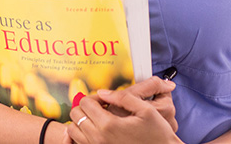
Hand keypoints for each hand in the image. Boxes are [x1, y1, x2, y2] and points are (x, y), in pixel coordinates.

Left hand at [64, 77, 179, 143]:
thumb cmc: (157, 134)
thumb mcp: (145, 110)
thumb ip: (122, 97)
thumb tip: (103, 93)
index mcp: (109, 125)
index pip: (85, 103)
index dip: (94, 97)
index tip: (104, 100)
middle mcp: (99, 139)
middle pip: (76, 115)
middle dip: (85, 107)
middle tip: (100, 108)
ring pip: (73, 131)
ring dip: (82, 122)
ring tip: (97, 120)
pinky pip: (79, 143)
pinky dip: (82, 135)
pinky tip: (96, 132)